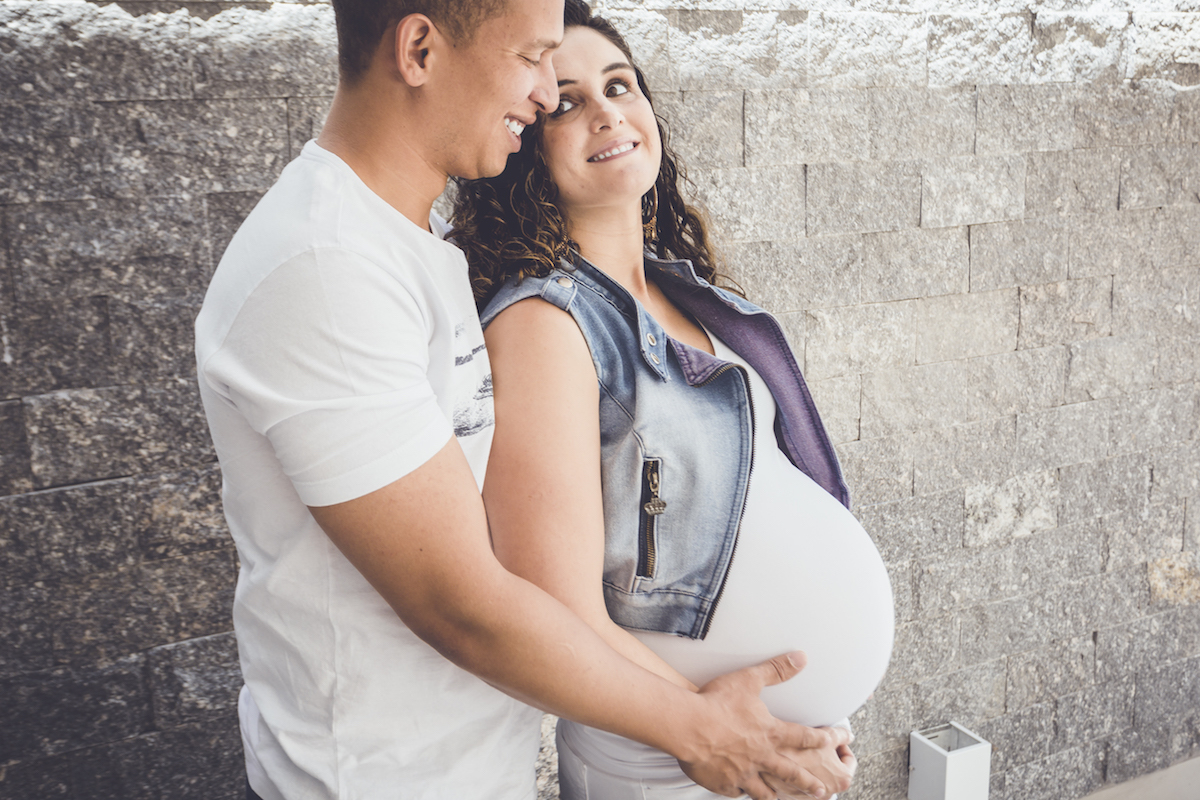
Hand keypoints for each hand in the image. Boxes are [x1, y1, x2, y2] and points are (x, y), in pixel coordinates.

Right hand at [672, 652, 844, 799]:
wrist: (688, 726)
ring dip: (777, 795)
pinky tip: (740, 791)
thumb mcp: (749, 680)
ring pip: (765, 791)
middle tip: (821, 791)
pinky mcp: (725, 783)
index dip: (823, 738)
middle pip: (791, 772)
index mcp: (770, 733)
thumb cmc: (716, 702)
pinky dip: (741, 792)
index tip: (838, 740)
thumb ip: (776, 670)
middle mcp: (762, 757)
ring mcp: (744, 773)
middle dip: (808, 782)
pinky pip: (737, 792)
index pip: (804, 737)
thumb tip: (801, 658)